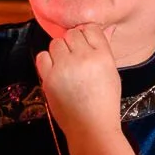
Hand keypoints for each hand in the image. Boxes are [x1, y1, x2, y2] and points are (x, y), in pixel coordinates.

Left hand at [35, 25, 122, 139]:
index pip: (90, 28)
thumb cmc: (105, 101)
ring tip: (66, 65)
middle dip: (73, 43)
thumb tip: (105, 29)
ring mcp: (64, 67)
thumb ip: (104, 50)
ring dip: (60, 51)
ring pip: (56, 43)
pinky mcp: (48, 77)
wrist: (91, 126)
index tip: (86, 44)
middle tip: (76, 57)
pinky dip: (47, 60)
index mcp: (103, 56)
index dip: (86, 34)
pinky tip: (55, 70)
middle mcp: (83, 58)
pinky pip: (42, 56)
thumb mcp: (112, 73)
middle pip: (71, 34)